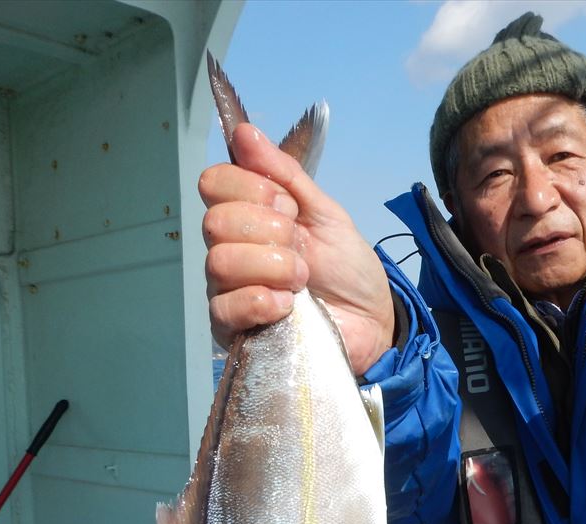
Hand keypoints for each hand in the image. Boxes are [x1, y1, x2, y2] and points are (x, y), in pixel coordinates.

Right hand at [199, 124, 395, 374]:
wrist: (371, 318)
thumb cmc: (347, 267)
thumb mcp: (325, 213)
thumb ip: (286, 175)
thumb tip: (243, 132)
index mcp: (247, 214)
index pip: (214, 183)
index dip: (252, 189)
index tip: (290, 208)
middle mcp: (229, 247)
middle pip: (215, 222)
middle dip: (270, 231)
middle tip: (302, 249)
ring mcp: (228, 289)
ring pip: (220, 262)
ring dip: (273, 266)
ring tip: (302, 280)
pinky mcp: (234, 328)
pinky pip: (224, 308)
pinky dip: (261, 301)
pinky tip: (288, 305)